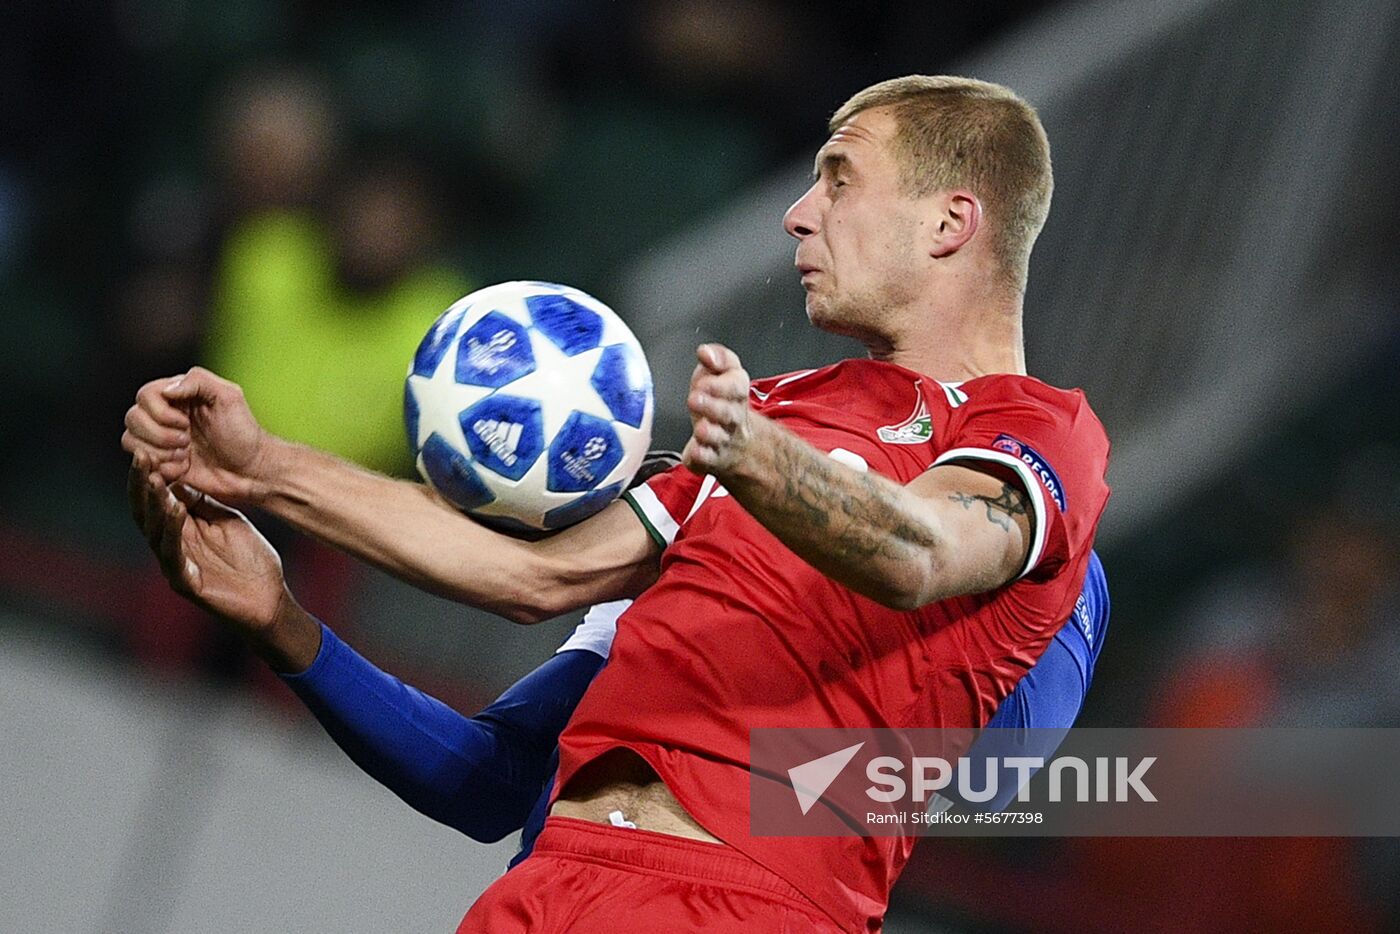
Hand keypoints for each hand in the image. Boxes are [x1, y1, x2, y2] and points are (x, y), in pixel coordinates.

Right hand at [122, 367, 274, 505]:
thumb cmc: (243, 433)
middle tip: (187, 441)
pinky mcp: (161, 463)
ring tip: (185, 455)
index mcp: (178, 395)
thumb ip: (198, 381)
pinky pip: (141, 464)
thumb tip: (166, 389)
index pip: (145, 395)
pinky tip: (183, 468)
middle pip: (133, 418)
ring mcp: (160, 440)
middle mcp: (164, 415)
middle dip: (160, 434)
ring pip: (130, 440)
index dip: (160, 412)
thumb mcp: (229, 397)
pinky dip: (162, 468)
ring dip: (159, 452)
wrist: (250, 471)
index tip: (186, 423)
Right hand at [127, 455, 289, 635]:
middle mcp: (170, 547)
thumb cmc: (248, 560)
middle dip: (142, 484)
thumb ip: (202, 503)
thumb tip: (178, 478)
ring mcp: (175, 566)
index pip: (154, 500)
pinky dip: (173, 531)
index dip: (148, 476)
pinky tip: (175, 510)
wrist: (269, 597)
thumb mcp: (225, 521)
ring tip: (156, 478)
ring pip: (155, 532)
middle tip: (142, 456)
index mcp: (178, 531)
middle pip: (146, 513)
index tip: (147, 449)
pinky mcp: (186, 584)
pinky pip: (174, 554)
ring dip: (155, 504)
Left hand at [683, 343, 753, 475]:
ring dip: (709, 432)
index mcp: (737, 393)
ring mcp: (723, 440)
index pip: (737, 387)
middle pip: (728, 413)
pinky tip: (695, 451)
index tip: (703, 381)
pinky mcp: (711, 459)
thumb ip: (718, 359)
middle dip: (712, 406)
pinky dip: (701, 456)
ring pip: (719, 437)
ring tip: (700, 427)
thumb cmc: (723, 402)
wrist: (738, 443)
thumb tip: (705, 351)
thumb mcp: (725, 374)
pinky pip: (708, 460)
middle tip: (695, 398)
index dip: (721, 385)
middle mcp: (733, 418)